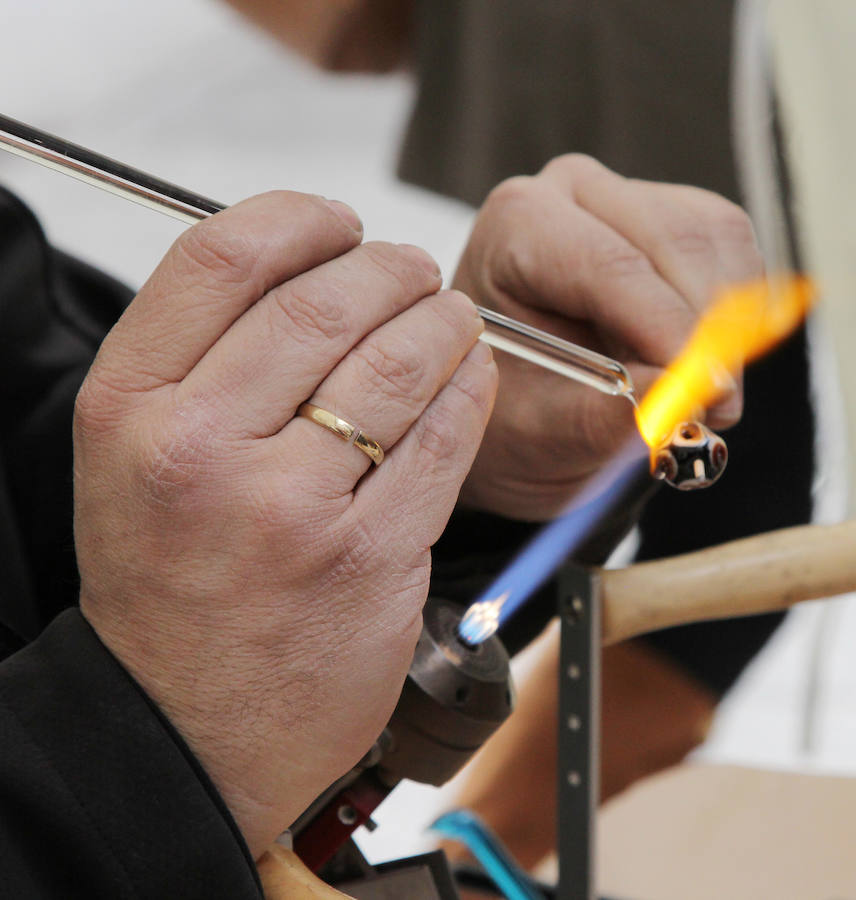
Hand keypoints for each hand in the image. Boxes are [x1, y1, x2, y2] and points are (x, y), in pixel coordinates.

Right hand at [73, 192, 496, 855]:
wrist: (183, 724)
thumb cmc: (168, 581)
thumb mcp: (133, 456)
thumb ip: (203, 356)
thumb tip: (310, 266)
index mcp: (131, 407)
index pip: (224, 256)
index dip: (301, 218)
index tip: (340, 222)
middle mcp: (202, 448)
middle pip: (327, 299)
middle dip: (392, 266)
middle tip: (413, 271)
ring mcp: (290, 508)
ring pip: (398, 360)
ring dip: (443, 321)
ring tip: (451, 318)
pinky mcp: (369, 558)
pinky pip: (442, 439)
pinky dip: (471, 390)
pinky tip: (471, 378)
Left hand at [452, 155, 762, 519]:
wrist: (522, 399)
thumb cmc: (517, 407)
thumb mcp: (544, 428)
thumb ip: (604, 416)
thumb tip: (682, 396)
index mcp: (516, 225)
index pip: (608, 264)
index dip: (665, 325)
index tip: (701, 387)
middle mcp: (573, 191)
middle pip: (675, 239)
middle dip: (705, 329)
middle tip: (716, 406)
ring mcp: (631, 194)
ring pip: (717, 242)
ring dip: (728, 327)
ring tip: (697, 394)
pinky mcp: (680, 212)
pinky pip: (736, 253)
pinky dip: (737, 316)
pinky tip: (699, 361)